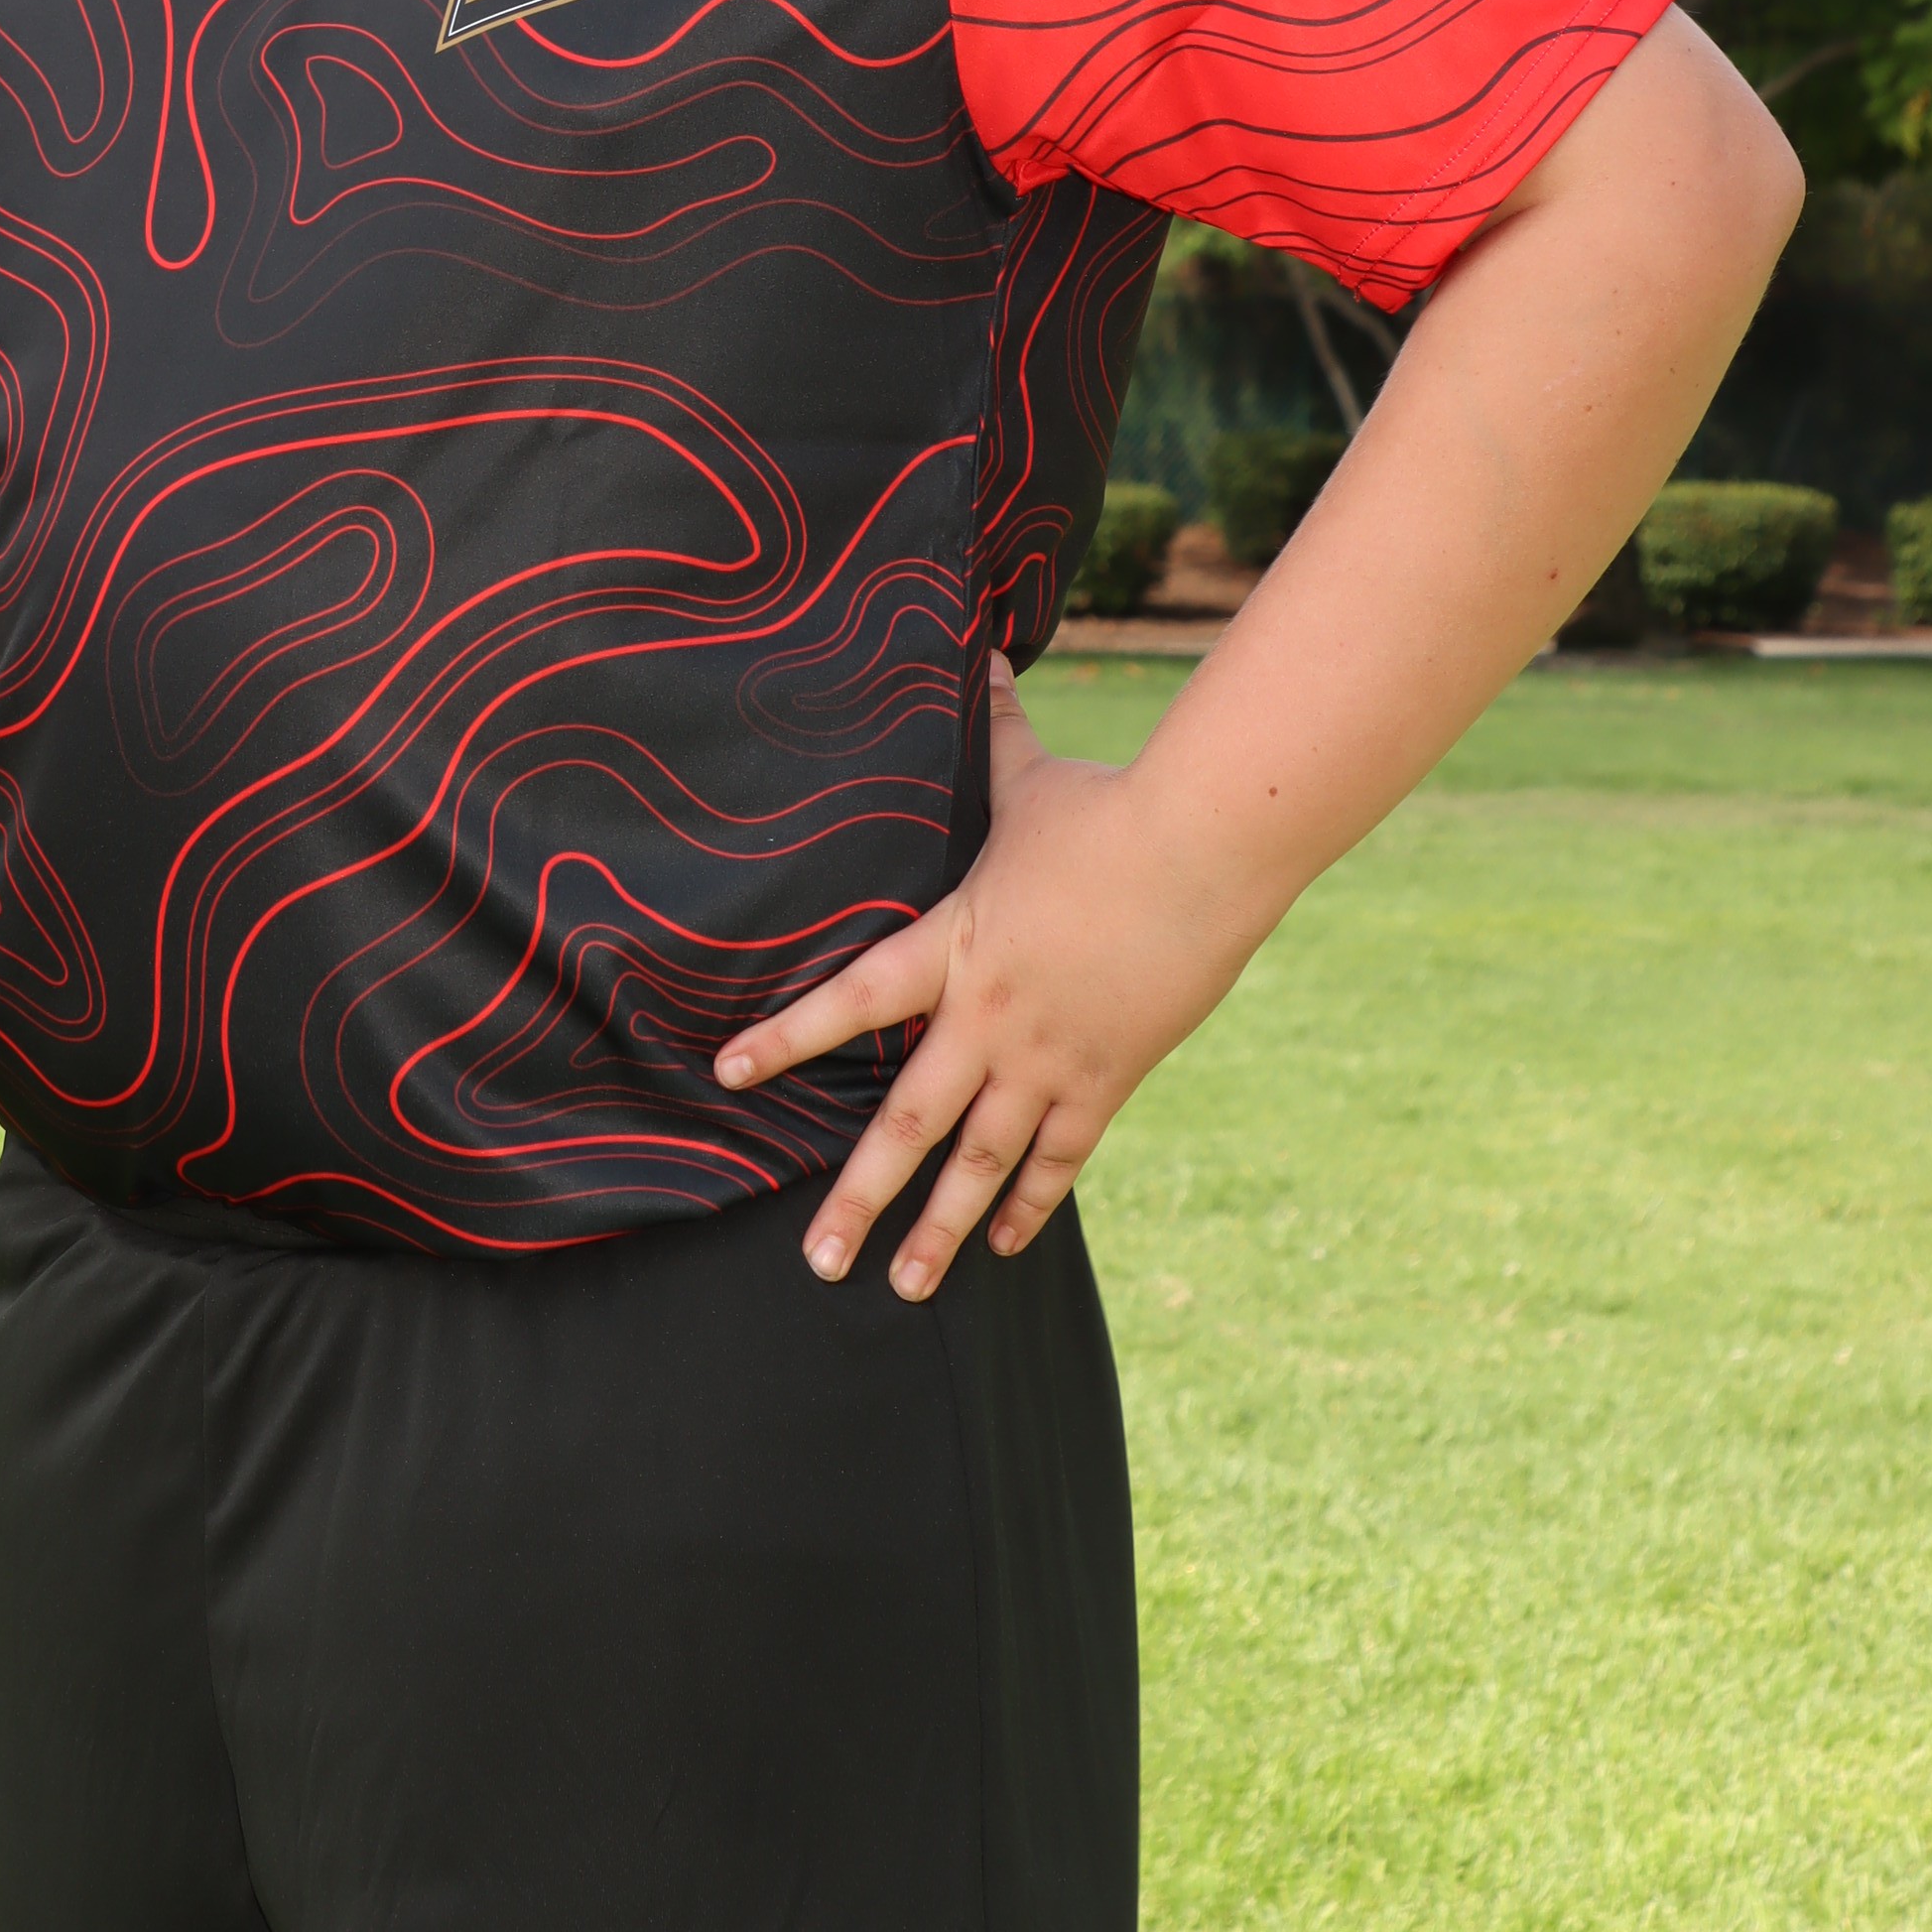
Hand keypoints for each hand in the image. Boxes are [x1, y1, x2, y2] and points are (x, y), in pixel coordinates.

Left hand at [714, 656, 1256, 1298]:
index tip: (726, 1073)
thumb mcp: (1031, 775)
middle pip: (910, 1122)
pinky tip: (1001, 1246)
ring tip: (902, 1287)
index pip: (851, 1002)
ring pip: (984, 1163)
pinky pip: (1060, 1157)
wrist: (1205, 853)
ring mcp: (1051, 1058)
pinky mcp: (1108, 1078)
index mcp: (954, 945)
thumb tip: (979, 643)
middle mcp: (991, 1018)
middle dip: (859, 1195)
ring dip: (940, 1227)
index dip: (786, 1038)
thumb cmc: (1109, 808)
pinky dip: (1031, 1204)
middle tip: (816, 1262)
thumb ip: (992, 728)